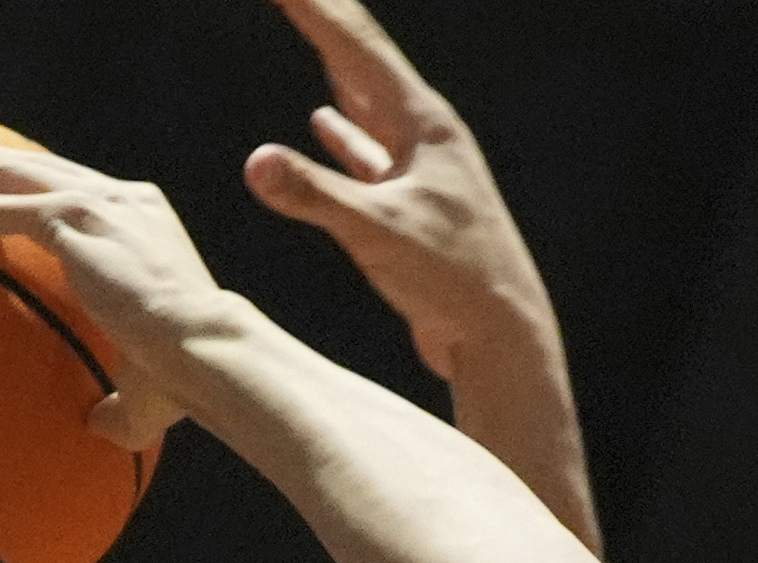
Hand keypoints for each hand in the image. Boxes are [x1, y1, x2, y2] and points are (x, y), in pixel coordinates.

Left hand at [0, 149, 232, 449]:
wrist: (209, 356)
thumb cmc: (188, 382)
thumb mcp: (144, 387)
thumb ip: (117, 401)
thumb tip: (96, 426)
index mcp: (136, 219)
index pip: (62, 187)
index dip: (14, 182)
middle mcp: (117, 197)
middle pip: (24, 164)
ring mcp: (95, 201)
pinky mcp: (73, 218)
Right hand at [241, 0, 554, 380]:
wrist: (499, 335)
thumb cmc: (452, 281)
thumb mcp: (377, 234)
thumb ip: (316, 196)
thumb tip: (257, 162)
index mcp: (423, 125)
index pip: (357, 46)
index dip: (315, 6)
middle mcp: (425, 135)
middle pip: (363, 60)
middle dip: (323, 21)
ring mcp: (420, 168)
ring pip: (368, 101)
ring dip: (336, 65)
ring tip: (314, 31)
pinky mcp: (413, 203)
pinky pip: (369, 151)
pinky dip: (344, 132)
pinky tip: (323, 120)